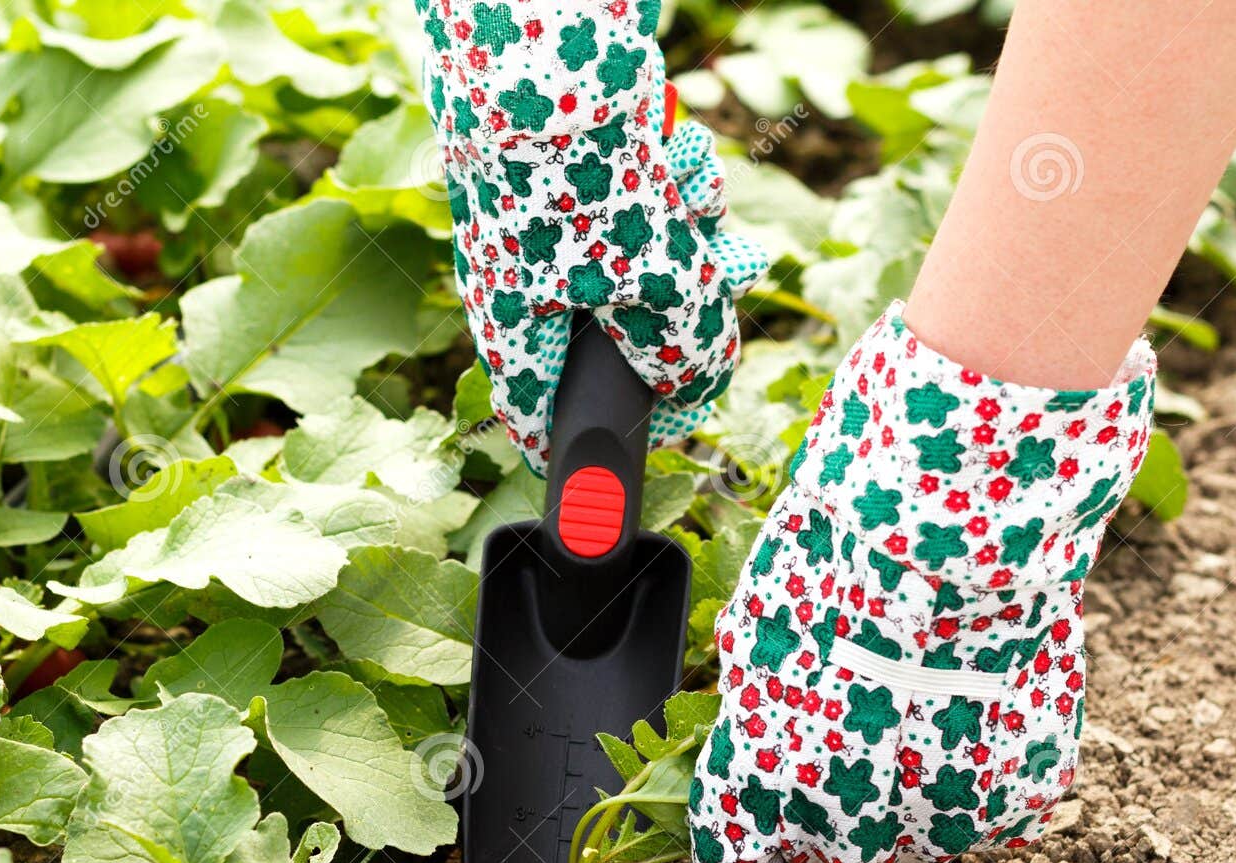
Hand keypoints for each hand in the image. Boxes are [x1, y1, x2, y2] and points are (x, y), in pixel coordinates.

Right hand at [418, 0, 766, 472]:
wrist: (541, 45)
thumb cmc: (579, 174)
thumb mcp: (660, 279)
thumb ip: (687, 348)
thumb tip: (696, 381)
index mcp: (514, 335)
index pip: (544, 428)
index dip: (605, 444)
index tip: (664, 427)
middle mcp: (520, 289)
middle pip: (616, 342)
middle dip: (681, 314)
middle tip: (721, 289)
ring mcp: (544, 234)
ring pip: (640, 268)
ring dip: (687, 241)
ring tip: (697, 202)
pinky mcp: (574, 183)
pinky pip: (639, 210)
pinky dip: (673, 192)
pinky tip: (682, 162)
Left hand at [686, 303, 1156, 862]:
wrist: (954, 522)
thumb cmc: (840, 557)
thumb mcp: (757, 630)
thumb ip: (756, 711)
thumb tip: (752, 730)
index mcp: (759, 787)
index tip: (753, 849)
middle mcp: (840, 825)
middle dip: (829, 824)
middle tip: (853, 743)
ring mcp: (936, 822)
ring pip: (914, 844)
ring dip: (913, 797)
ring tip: (926, 702)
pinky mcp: (1016, 799)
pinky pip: (992, 814)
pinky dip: (983, 775)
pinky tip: (978, 705)